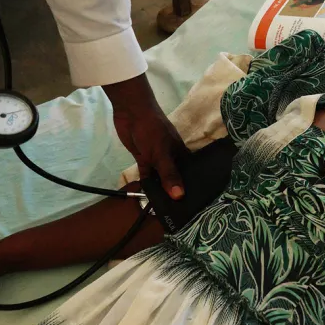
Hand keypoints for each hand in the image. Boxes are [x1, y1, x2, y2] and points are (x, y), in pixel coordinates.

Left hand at [104, 74, 184, 198]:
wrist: (131, 111)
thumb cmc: (152, 130)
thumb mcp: (161, 153)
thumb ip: (169, 174)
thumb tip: (180, 196)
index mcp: (180, 153)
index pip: (189, 173)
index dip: (191, 187)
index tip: (194, 206)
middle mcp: (171, 157)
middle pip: (174, 177)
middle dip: (175, 191)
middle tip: (178, 213)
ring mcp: (156, 158)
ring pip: (160, 177)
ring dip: (160, 189)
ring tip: (164, 210)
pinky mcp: (143, 158)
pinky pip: (147, 173)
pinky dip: (147, 183)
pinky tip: (148, 197)